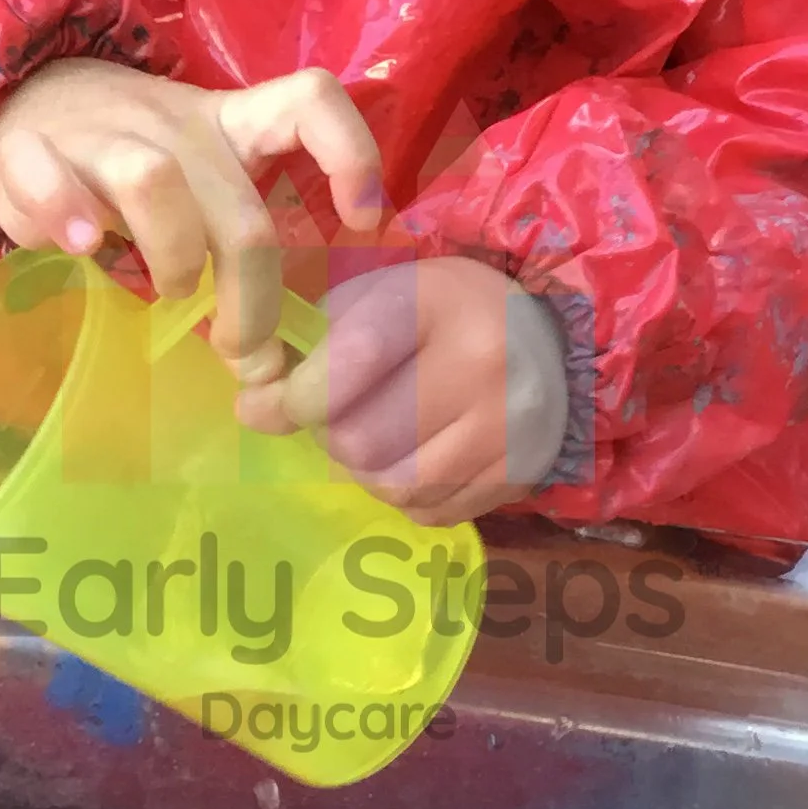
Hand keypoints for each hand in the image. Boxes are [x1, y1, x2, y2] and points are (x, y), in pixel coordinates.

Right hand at [0, 58, 382, 380]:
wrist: (18, 103)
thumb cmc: (126, 161)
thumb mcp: (198, 182)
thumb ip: (232, 253)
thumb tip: (267, 369)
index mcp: (229, 123)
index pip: (308, 100)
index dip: (350, 153)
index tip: (362, 221)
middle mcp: (175, 125)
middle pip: (238, 210)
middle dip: (251, 299)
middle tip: (238, 349)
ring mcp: (101, 135)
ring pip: (155, 183)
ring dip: (175, 258)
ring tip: (169, 293)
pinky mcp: (29, 150)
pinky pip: (50, 179)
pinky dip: (65, 218)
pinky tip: (81, 249)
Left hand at [238, 257, 567, 522]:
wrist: (552, 340)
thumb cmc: (443, 310)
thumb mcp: (380, 297)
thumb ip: (314, 346)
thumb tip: (255, 408)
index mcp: (437, 303)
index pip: (347, 365)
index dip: (295, 397)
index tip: (272, 404)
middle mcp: (480, 367)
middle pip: (361, 441)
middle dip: (330, 437)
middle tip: (337, 420)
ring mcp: (506, 429)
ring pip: (393, 486)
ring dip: (365, 472)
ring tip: (376, 441)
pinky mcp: (517, 476)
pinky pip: (430, 511)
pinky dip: (406, 495)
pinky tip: (414, 459)